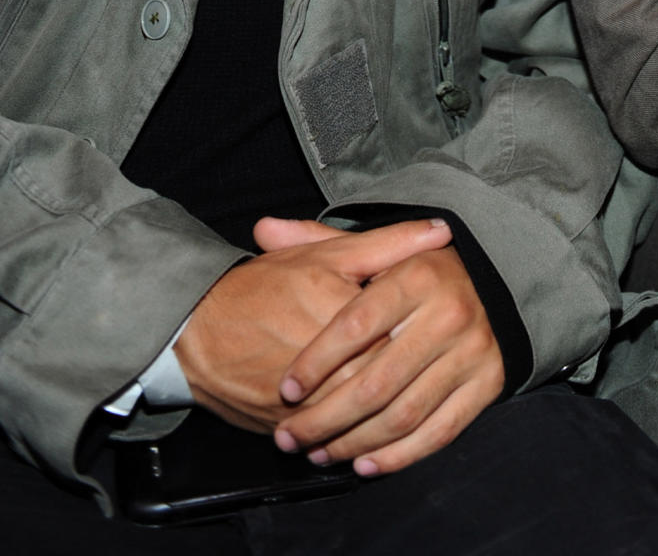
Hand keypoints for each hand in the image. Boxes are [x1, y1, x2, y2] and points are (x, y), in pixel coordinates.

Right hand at [174, 218, 451, 434]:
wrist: (198, 327)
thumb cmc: (266, 285)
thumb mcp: (328, 254)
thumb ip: (389, 244)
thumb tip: (442, 231)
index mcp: (343, 315)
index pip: (400, 338)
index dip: (419, 339)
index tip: (429, 336)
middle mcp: (327, 364)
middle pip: (382, 384)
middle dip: (404, 385)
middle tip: (423, 377)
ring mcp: (304, 401)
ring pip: (357, 419)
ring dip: (378, 423)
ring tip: (394, 413)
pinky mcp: (283, 424)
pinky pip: (324, 439)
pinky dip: (344, 442)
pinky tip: (358, 440)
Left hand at [273, 242, 504, 475]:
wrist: (499, 280)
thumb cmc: (420, 271)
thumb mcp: (376, 250)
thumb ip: (319, 242)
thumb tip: (262, 228)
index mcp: (418, 274)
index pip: (356, 326)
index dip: (316, 362)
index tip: (286, 389)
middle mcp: (449, 312)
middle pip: (375, 381)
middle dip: (325, 418)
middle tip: (290, 436)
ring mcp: (473, 351)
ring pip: (403, 414)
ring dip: (354, 443)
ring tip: (319, 454)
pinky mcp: (489, 383)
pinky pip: (439, 432)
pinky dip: (399, 456)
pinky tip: (365, 464)